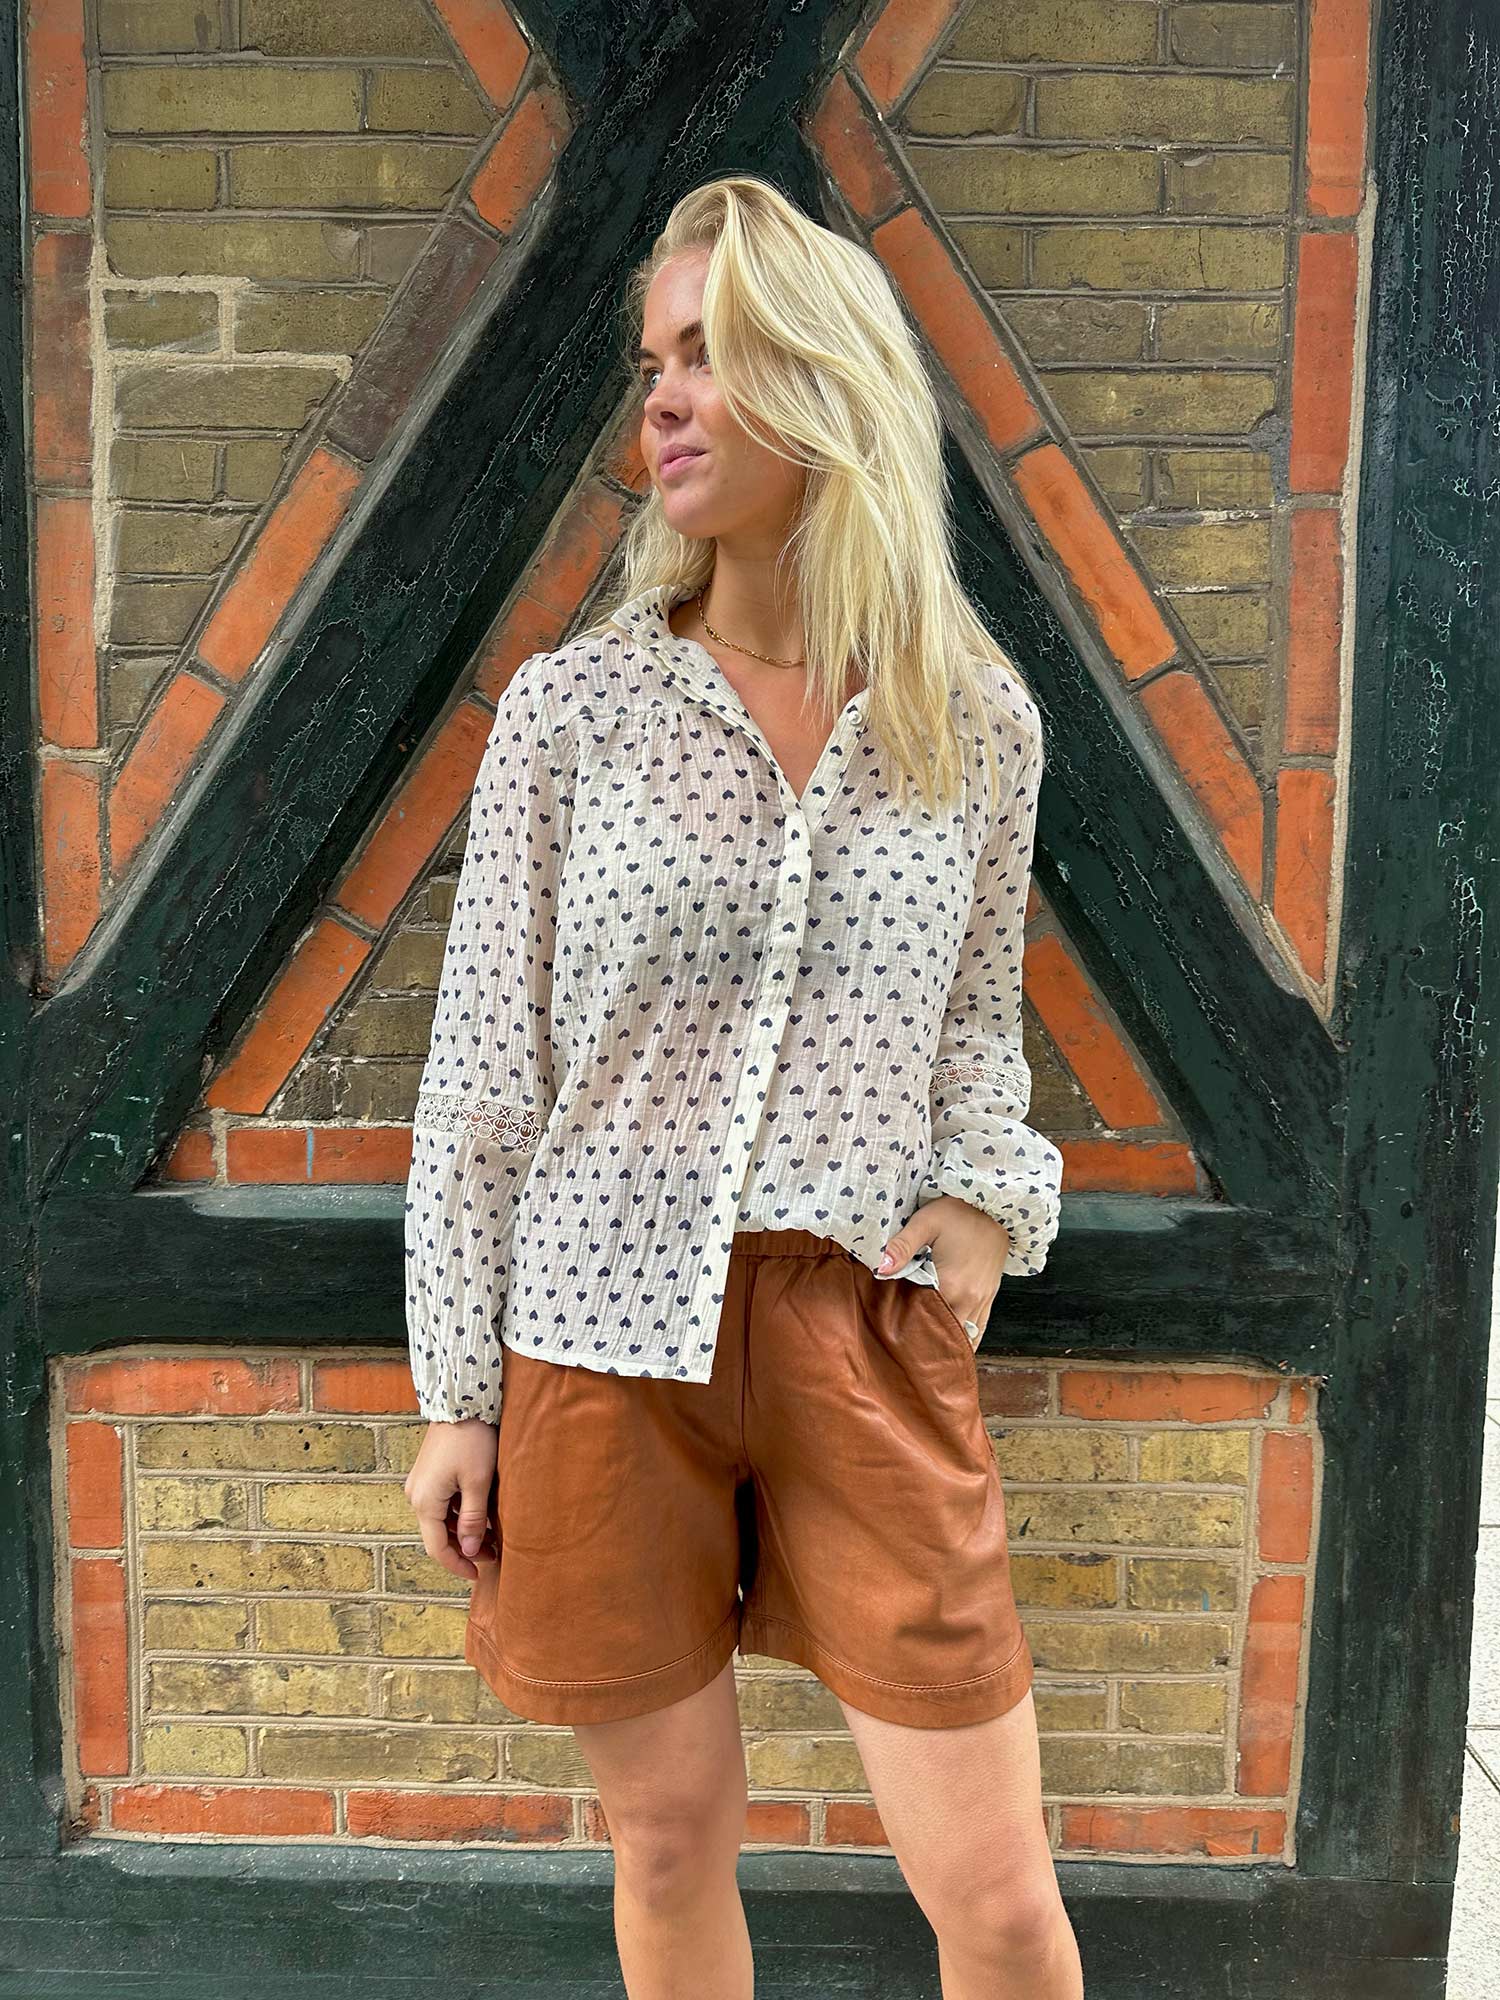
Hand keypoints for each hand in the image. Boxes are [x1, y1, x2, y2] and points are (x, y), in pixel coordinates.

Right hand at [403, 1418, 500, 1581]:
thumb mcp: (478, 1483)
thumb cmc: (472, 1440)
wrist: (461, 1401)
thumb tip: (468, 1551)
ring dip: (462, 1531)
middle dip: (464, 1548)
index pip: (437, 1549)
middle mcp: (416, 1495)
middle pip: (437, 1535)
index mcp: (425, 1502)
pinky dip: (458, 1514)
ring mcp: (420, 1484)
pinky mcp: (428, 1473)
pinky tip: (480, 1514)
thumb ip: (472, 1520)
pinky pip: (441, 1504)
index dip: (458, 1565)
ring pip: (440, 1520)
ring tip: (491, 1537)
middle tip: (493, 1555)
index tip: (479, 1575)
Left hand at [879, 1196, 1010, 1340]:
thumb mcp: (926, 1222)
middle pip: (946, 1333)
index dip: (909, 1329)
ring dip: (947, 1341)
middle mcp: (969, 1298)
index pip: (926, 1319)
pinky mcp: (989, 1296)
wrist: (994, 1206)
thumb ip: (902, 1246)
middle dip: (927, 1341)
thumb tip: (881, 1268)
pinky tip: (953, 1344)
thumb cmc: (958, 1212)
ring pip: (965, 1335)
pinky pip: (980, 1328)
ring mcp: (982, 1299)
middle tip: (905, 1348)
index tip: (893, 1335)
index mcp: (951, 1284)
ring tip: (927, 1349)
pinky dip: (967, 1338)